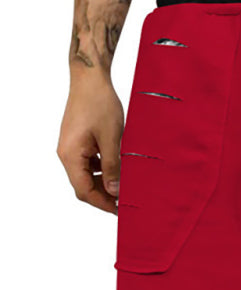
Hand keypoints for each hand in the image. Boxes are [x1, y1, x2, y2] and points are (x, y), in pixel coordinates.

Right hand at [57, 72, 123, 213]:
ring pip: (86, 176)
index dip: (103, 204)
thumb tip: (115, 192)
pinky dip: (102, 171)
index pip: (84, 191)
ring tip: (125, 187)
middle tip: (125, 203)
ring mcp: (71, 148)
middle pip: (83, 186)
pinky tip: (118, 170)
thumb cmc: (99, 103)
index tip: (119, 211)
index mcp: (70, 155)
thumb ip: (113, 167)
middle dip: (104, 196)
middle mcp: (66, 154)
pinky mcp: (78, 142)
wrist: (90, 78)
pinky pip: (88, 164)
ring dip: (104, 183)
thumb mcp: (112, 139)